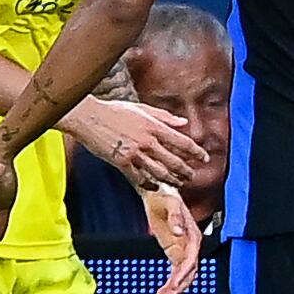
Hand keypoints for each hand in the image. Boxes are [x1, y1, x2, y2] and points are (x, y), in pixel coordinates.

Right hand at [70, 96, 210, 189]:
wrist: (88, 117)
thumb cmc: (115, 110)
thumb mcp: (143, 108)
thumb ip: (165, 117)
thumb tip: (184, 123)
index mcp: (155, 127)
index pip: (183, 143)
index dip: (197, 152)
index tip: (204, 158)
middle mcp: (148, 141)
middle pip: (174, 161)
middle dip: (186, 171)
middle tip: (192, 176)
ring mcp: (134, 153)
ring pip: (159, 172)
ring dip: (171, 180)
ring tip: (178, 183)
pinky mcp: (121, 162)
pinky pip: (139, 178)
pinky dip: (149, 183)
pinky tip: (155, 185)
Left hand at [146, 187, 204, 293]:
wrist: (160, 193)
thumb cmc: (166, 197)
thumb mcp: (170, 204)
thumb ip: (175, 218)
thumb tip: (179, 232)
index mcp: (193, 236)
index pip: (191, 261)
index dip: (183, 274)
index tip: (174, 285)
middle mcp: (191, 246)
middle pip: (189, 272)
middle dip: (178, 287)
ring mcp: (183, 250)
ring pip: (184, 275)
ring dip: (175, 288)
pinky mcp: (174, 251)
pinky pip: (176, 272)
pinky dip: (171, 283)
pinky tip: (162, 293)